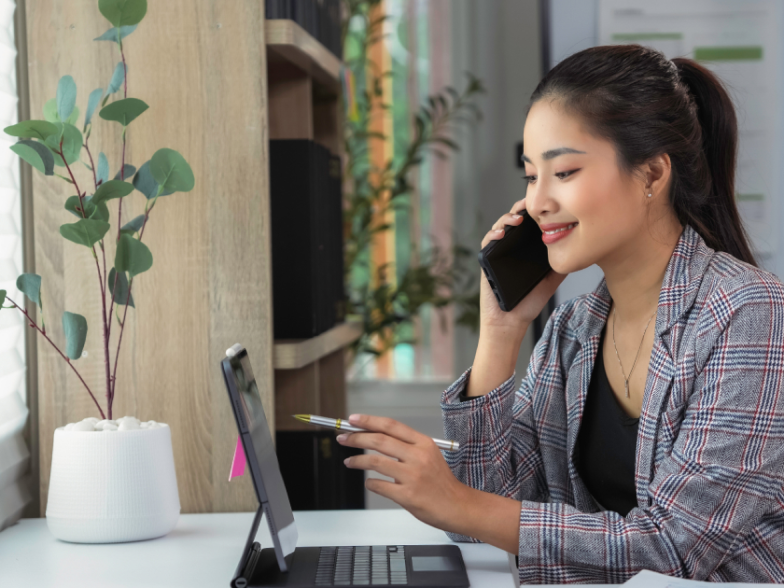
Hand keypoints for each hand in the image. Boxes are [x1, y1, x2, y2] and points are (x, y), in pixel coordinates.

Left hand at [338, 414, 522, 553]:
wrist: (458, 506)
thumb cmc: (441, 482)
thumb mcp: (428, 455)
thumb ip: (405, 446)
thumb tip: (375, 437)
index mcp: (423, 443)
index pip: (391, 425)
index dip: (368, 421)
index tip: (352, 420)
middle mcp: (418, 456)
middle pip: (379, 440)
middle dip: (356, 438)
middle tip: (343, 437)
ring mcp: (412, 476)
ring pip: (375, 462)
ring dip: (357, 460)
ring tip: (349, 461)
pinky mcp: (407, 495)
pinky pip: (379, 485)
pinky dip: (370, 483)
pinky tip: (368, 481)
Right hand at [480, 198, 566, 329]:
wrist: (511, 321)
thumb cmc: (529, 302)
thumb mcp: (551, 280)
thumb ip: (560, 264)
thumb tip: (577, 248)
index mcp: (526, 249)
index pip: (529, 224)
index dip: (535, 212)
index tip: (545, 203)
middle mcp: (511, 248)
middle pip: (514, 220)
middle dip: (520, 209)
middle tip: (529, 204)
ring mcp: (498, 253)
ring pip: (499, 227)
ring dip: (507, 219)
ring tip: (517, 219)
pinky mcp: (486, 261)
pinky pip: (487, 242)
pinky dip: (493, 234)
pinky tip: (502, 234)